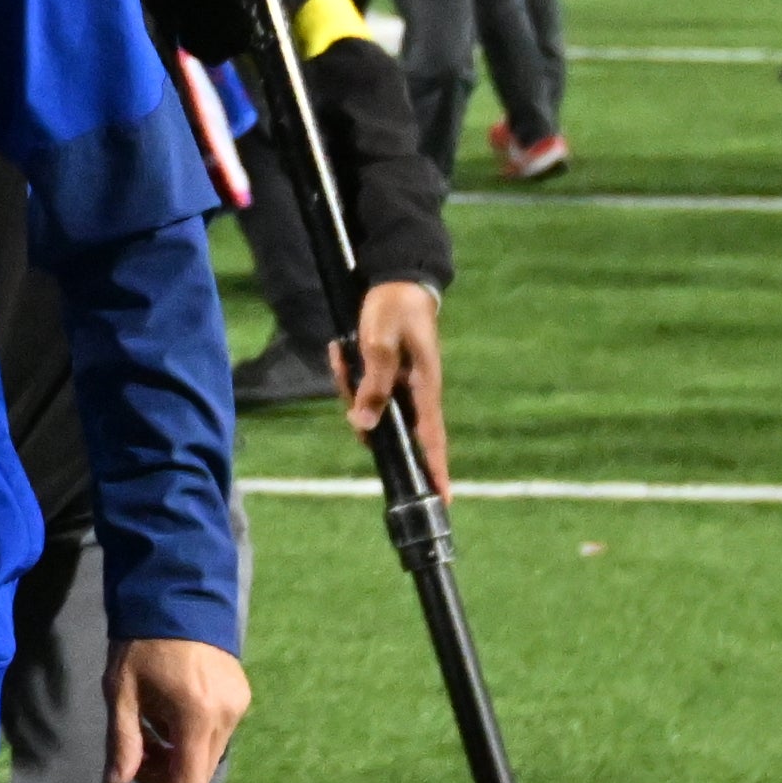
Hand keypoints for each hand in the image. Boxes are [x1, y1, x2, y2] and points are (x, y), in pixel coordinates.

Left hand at [104, 638, 252, 782]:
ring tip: (148, 734)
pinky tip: (167, 720)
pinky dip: (191, 739)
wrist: (177, 595)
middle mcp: (227, 714)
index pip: (187, 781)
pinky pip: (217, 733)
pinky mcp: (242, 694)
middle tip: (135, 763)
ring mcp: (240, 704)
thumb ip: (123, 740)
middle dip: (166, 780)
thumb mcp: (122, 691)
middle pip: (200, 771)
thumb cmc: (141, 642)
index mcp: (197, 714)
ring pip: (209, 754)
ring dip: (178, 759)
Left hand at [329, 279, 447, 493]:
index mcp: (425, 388)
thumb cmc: (394, 310)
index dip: (436, 470)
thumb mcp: (379, 344)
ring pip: (368, 408)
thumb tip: (363, 424)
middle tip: (348, 371)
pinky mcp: (385, 377)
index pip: (432, 439)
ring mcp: (400, 387)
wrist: (395, 281)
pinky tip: (340, 350)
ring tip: (343, 351)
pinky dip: (347, 375)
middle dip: (362, 416)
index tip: (441, 500)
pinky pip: (360, 390)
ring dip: (348, 387)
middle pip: (388, 426)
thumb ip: (373, 385)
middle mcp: (415, 394)